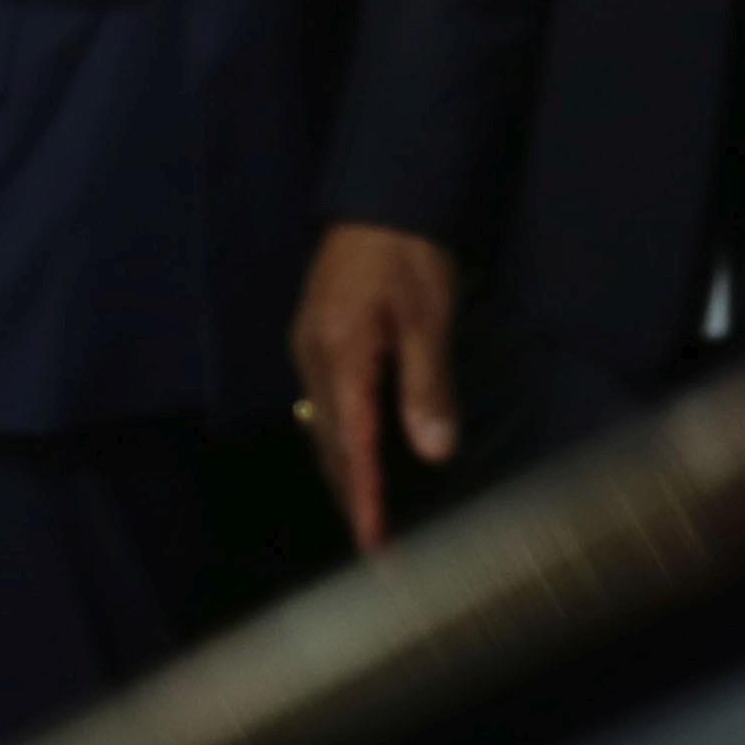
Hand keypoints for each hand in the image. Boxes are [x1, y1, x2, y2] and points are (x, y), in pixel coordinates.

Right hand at [293, 223, 466, 553]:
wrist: (381, 194)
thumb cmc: (409, 253)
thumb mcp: (430, 316)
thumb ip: (427, 385)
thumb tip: (433, 452)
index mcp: (341, 356)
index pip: (352, 446)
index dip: (364, 501)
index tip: (374, 547)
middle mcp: (315, 360)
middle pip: (329, 446)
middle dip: (350, 499)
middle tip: (376, 550)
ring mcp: (310, 349)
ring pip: (324, 429)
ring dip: (344, 474)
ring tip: (368, 516)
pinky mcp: (316, 339)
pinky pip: (326, 408)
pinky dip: (342, 443)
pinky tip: (359, 455)